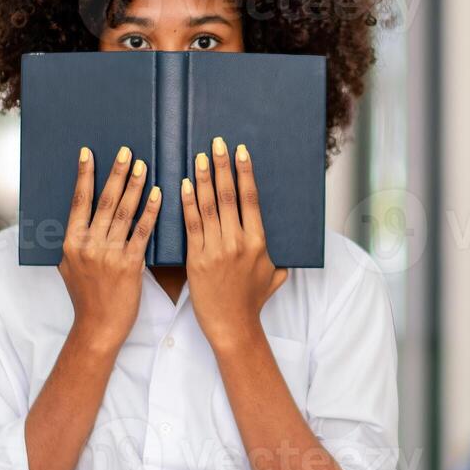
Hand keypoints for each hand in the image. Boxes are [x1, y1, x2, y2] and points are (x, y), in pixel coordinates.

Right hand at [60, 145, 162, 352]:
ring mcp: (108, 254)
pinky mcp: (130, 265)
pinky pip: (142, 232)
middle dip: (116, 173)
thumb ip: (74, 241)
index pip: (78, 201)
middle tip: (126, 151)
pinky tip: (158, 195)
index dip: (84, 175)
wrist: (99, 327)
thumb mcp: (69, 266)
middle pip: (104, 201)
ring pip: (124, 212)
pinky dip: (150, 211)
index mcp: (71, 242)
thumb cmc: (86, 297)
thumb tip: (78, 216)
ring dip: (134, 186)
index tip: (89, 153)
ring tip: (142, 165)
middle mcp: (87, 244)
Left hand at [181, 137, 287, 351]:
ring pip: (209, 206)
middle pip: (230, 196)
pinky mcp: (198, 259)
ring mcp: (217, 250)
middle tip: (216, 143)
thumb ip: (277, 260)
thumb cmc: (251, 303)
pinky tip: (185, 185)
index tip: (240, 152)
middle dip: (222, 166)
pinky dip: (188, 203)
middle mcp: (239, 242)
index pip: (251, 199)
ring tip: (199, 157)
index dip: (244, 173)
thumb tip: (285, 251)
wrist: (233, 327)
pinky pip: (192, 225)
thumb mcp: (273, 277)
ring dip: (204, 178)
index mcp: (259, 242)